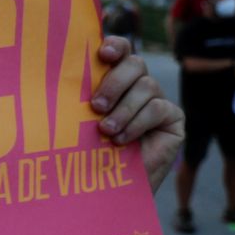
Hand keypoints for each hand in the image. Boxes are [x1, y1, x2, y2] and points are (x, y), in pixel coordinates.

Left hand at [90, 36, 184, 192]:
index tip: (102, 54)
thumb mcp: (79, 122)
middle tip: (96, 105)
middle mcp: (138, 85)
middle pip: (135, 63)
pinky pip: (158, 109)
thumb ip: (79, 98)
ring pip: (147, 86)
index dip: (115, 46)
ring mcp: (158, 100)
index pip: (120, 50)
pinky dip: (136, 123)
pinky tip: (121, 140)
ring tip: (106, 130)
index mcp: (114, 79)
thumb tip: (62, 72)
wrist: (108, 188)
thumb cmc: (88, 153)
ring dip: (123, 109)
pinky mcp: (173, 119)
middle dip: (114, 82)